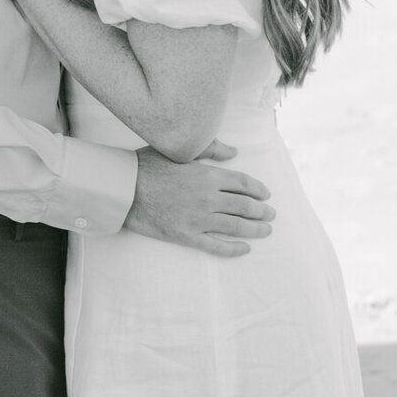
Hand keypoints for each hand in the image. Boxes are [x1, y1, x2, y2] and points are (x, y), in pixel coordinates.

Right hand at [124, 147, 274, 257]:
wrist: (125, 189)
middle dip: (261, 211)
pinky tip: (244, 249)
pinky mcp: (187, 236)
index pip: (242, 183)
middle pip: (244, 206)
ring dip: (255, 229)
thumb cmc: (148, 165)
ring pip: (235, 227)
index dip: (258, 189)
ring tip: (266, 231)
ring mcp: (198, 220)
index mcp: (207, 175)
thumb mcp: (179, 150)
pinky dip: (233, 249)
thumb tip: (234, 152)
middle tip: (271, 214)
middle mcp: (207, 198)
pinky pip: (216, 246)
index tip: (266, 194)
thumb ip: (209, 148)